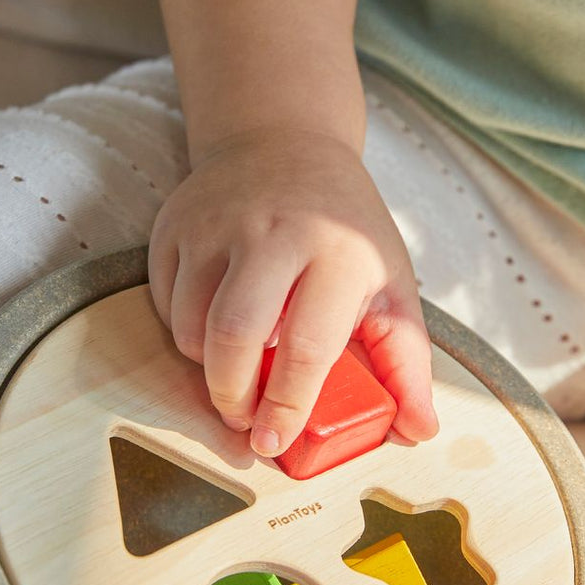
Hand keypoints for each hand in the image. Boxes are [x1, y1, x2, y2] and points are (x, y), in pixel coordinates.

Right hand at [148, 128, 437, 456]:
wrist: (284, 142)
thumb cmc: (345, 228)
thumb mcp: (390, 284)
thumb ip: (405, 361)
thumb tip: (419, 432)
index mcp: (336, 251)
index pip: (306, 347)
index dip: (287, 406)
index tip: (273, 443)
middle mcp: (273, 232)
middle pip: (232, 338)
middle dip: (232, 397)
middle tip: (244, 417)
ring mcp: (215, 225)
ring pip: (190, 327)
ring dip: (207, 368)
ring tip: (235, 367)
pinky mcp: (175, 227)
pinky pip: (165, 304)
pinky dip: (186, 333)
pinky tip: (214, 325)